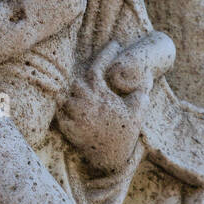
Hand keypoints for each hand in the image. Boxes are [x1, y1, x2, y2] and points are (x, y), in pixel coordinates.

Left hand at [58, 40, 150, 173]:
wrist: (113, 159)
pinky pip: (58, 114)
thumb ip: (140, 93)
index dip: (105, 53)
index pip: (98, 67)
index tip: (114, 44)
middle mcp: (87, 103)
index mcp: (103, 96)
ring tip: (73, 94)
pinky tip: (64, 109)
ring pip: (64, 97)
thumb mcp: (138, 112)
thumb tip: (146, 79)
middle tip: (88, 81)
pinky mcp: (68, 129)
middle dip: (81, 80)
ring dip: (68, 95)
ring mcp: (76, 116)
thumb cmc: (125, 134)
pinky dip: (60, 111)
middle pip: (76, 82)